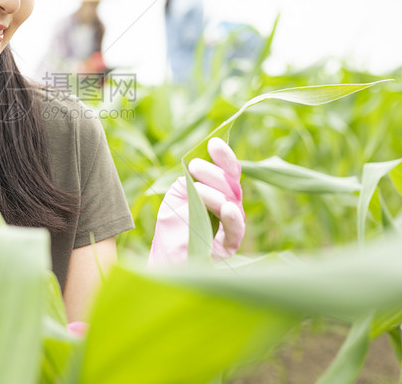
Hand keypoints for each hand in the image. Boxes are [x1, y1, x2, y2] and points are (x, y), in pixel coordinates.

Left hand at [148, 137, 244, 264]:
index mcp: (218, 191)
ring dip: (216, 191)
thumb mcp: (176, 197)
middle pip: (232, 183)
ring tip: (197, 187)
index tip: (214, 142)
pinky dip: (233, 217)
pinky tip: (227, 207)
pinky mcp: (230, 245)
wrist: (165, 259)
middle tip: (195, 166)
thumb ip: (189, 181)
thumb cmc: (172, 227)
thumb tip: (198, 164)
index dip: (224, 156)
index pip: (227, 171)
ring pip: (234, 201)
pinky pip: (236, 229)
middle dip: (215, 172)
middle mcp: (228, 205)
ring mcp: (231, 224)